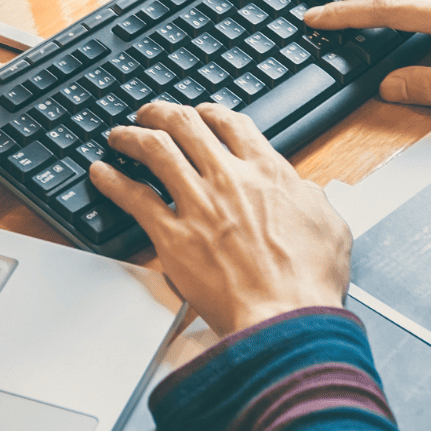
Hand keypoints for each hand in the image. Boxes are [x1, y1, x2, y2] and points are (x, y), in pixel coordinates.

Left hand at [90, 101, 350, 336]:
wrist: (286, 318)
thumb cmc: (308, 283)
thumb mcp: (330, 227)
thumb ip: (313, 199)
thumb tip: (305, 190)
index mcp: (268, 172)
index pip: (232, 124)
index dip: (211, 112)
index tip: (202, 114)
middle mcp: (229, 179)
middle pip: (186, 125)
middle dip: (163, 112)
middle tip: (150, 114)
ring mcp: (198, 204)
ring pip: (155, 149)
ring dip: (132, 136)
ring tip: (119, 135)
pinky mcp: (173, 236)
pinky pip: (134, 197)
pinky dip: (112, 181)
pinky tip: (100, 173)